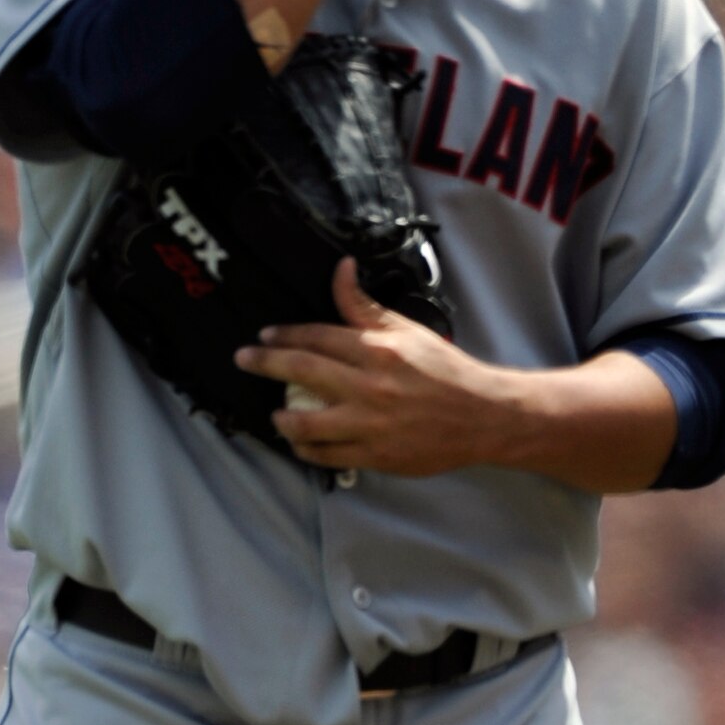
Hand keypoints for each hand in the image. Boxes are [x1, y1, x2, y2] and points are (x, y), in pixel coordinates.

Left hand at [234, 258, 512, 475]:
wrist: (481, 416)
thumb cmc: (444, 370)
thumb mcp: (406, 330)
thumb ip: (365, 306)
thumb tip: (341, 269)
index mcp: (378, 351)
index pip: (318, 337)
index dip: (285, 335)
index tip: (265, 335)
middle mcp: (370, 386)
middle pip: (302, 371)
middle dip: (266, 363)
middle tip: (243, 359)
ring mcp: (370, 424)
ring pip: (307, 422)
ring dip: (282, 417)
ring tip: (274, 413)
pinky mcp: (375, 455)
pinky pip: (327, 455)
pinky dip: (307, 449)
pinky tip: (299, 442)